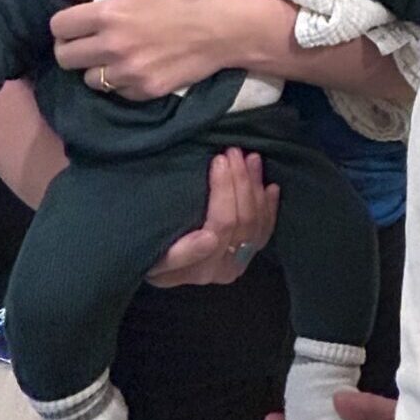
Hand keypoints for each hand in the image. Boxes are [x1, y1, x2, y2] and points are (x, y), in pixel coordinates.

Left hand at [53, 0, 232, 99]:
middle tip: (87, 43)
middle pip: (65, 58)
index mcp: (108, 14)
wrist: (222, 27)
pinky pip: (117, 92)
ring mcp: (129, 72)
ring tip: (113, 58)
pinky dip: (121, 82)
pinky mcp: (145, 90)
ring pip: (89, 79)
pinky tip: (137, 67)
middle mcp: (113, 45)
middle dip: (71, 49)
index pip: (59, 27)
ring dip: (96, 69)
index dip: (63, 25)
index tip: (74, 25)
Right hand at [146, 148, 279, 286]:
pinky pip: (267, 228)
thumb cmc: (149, 253)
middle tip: (233, 150)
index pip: (222, 224)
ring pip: (257, 221)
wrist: (156, 264)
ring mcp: (240, 261)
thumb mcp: (153, 257)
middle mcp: (225, 269)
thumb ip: (179, 253)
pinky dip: (269, 206)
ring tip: (249, 158)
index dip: (225, 190)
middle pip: (243, 220)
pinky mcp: (249, 254)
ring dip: (255, 187)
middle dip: (240, 181)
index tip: (218, 159)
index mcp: (203, 269)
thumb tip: (210, 238)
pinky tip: (269, 185)